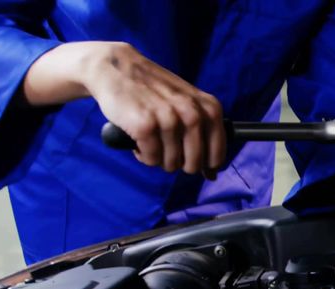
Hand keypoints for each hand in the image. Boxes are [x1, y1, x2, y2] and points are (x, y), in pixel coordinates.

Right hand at [22, 41, 225, 177]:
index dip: (207, 165)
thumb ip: (203, 132)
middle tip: (168, 151)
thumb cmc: (154, 90)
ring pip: (171, 163)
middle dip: (181, 164)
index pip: (217, 153)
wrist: (116, 68)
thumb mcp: (187, 103)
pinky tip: (139, 139)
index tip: (199, 165)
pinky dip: (144, 155)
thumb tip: (212, 174)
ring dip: (159, 158)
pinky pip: (151, 159)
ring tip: (151, 140)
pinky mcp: (145, 125)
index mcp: (208, 108)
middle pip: (194, 163)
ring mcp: (168, 119)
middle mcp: (191, 113)